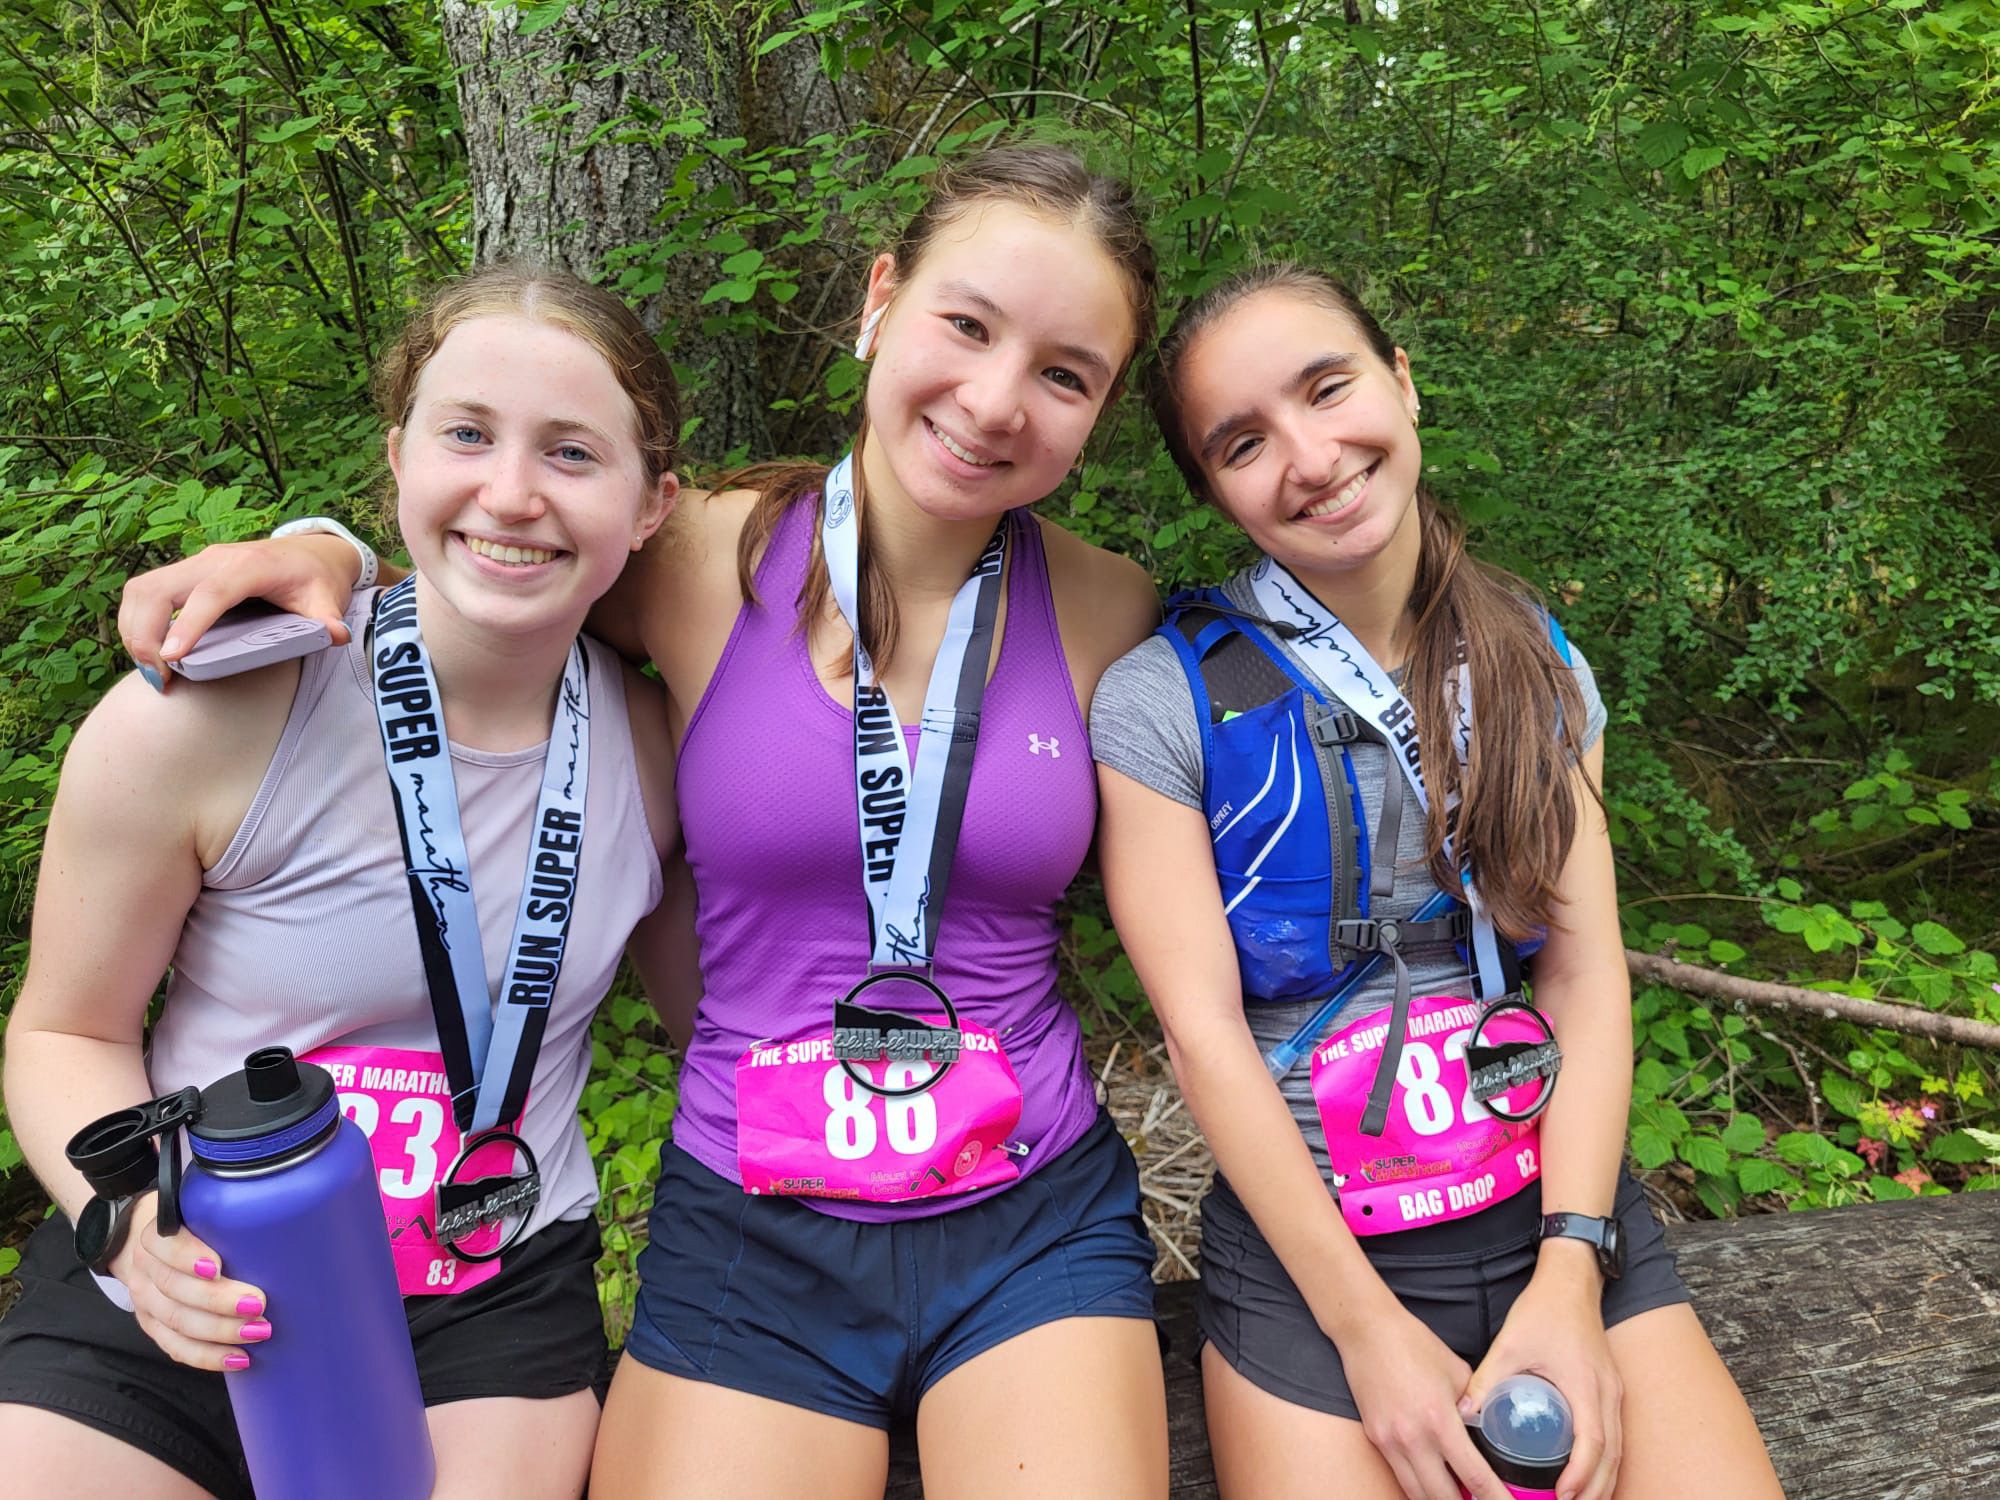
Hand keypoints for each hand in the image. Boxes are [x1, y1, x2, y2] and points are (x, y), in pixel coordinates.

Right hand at [108, 1194, 271, 1370]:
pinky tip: (238, 1359)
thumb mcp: (209, 1214)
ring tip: (258, 1332)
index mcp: (157, 1236)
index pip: (164, 1245)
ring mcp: (146, 1301)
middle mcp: (146, 1268)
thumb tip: (296, 1224)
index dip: (187, 1257)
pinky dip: (208, 1356)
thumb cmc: (198, 1227)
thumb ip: (236, 1217)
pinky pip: (176, 1347)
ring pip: (176, 1321)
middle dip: (218, 1300)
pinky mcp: (153, 1327)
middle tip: (258, 1303)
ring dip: (220, 1331)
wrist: (158, 1249)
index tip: (218, 1266)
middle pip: (174, 1288)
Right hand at [117, 534, 361, 688]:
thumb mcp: (327, 598)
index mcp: (250, 565)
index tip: (172, 657)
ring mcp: (195, 564)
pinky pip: (145, 592)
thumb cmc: (316, 577)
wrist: (310, 552)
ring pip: (142, 589)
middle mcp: (214, 559)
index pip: (211, 593)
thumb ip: (329, 618)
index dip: (189, 624)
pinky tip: (149, 652)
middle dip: (144, 632)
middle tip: (158, 675)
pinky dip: (136, 621)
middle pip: (158, 588)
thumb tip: (337, 635)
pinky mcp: (184, 573)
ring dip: (134, 628)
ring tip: (151, 668)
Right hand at [1343, 1302, 1510, 1499]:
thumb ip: (1475, 1404)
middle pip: (1443, 1498)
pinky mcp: (1375, 1438)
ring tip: (1458, 1495)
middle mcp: (1412, 1439)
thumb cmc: (1414, 1344)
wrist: (1367, 1331)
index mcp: (1439, 1421)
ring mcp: (1389, 1442)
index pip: (1474, 1477)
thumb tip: (1488, 1427)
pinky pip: (1400, 1475)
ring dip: (1440, 1499)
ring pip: (1417, 1494)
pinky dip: (1419, 1485)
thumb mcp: (1457, 1371)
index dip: (1496, 1499)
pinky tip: (1433, 1480)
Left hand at [1460, 1247, 1621, 1499]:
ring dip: (1602, 1479)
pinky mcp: (1611, 1387)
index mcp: (1586, 1385)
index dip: (1580, 1475)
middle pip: (1612, 1456)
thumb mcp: (1511, 1343)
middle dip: (1595, 1489)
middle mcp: (1607, 1393)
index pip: (1592, 1443)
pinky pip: (1615, 1434)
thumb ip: (1488, 1377)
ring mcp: (1614, 1391)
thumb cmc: (1544, 1309)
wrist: (1572, 1280)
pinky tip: (1588, 1473)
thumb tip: (1464, 1411)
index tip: (1563, 1496)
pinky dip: (1605, 1460)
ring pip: (1617, 1449)